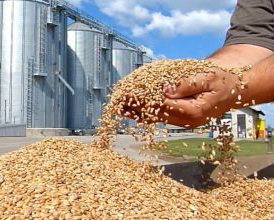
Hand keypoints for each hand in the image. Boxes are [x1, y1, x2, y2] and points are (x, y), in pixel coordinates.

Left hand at [126, 67, 243, 127]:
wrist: (235, 89)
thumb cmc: (223, 81)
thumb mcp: (208, 77)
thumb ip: (186, 84)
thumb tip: (165, 90)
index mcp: (193, 111)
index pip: (162, 105)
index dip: (143, 99)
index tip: (128, 92)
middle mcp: (186, 120)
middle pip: (155, 114)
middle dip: (135, 107)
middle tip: (116, 100)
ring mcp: (183, 122)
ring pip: (155, 118)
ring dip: (136, 112)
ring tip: (118, 106)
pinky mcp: (180, 118)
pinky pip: (159, 117)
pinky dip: (144, 114)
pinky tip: (131, 111)